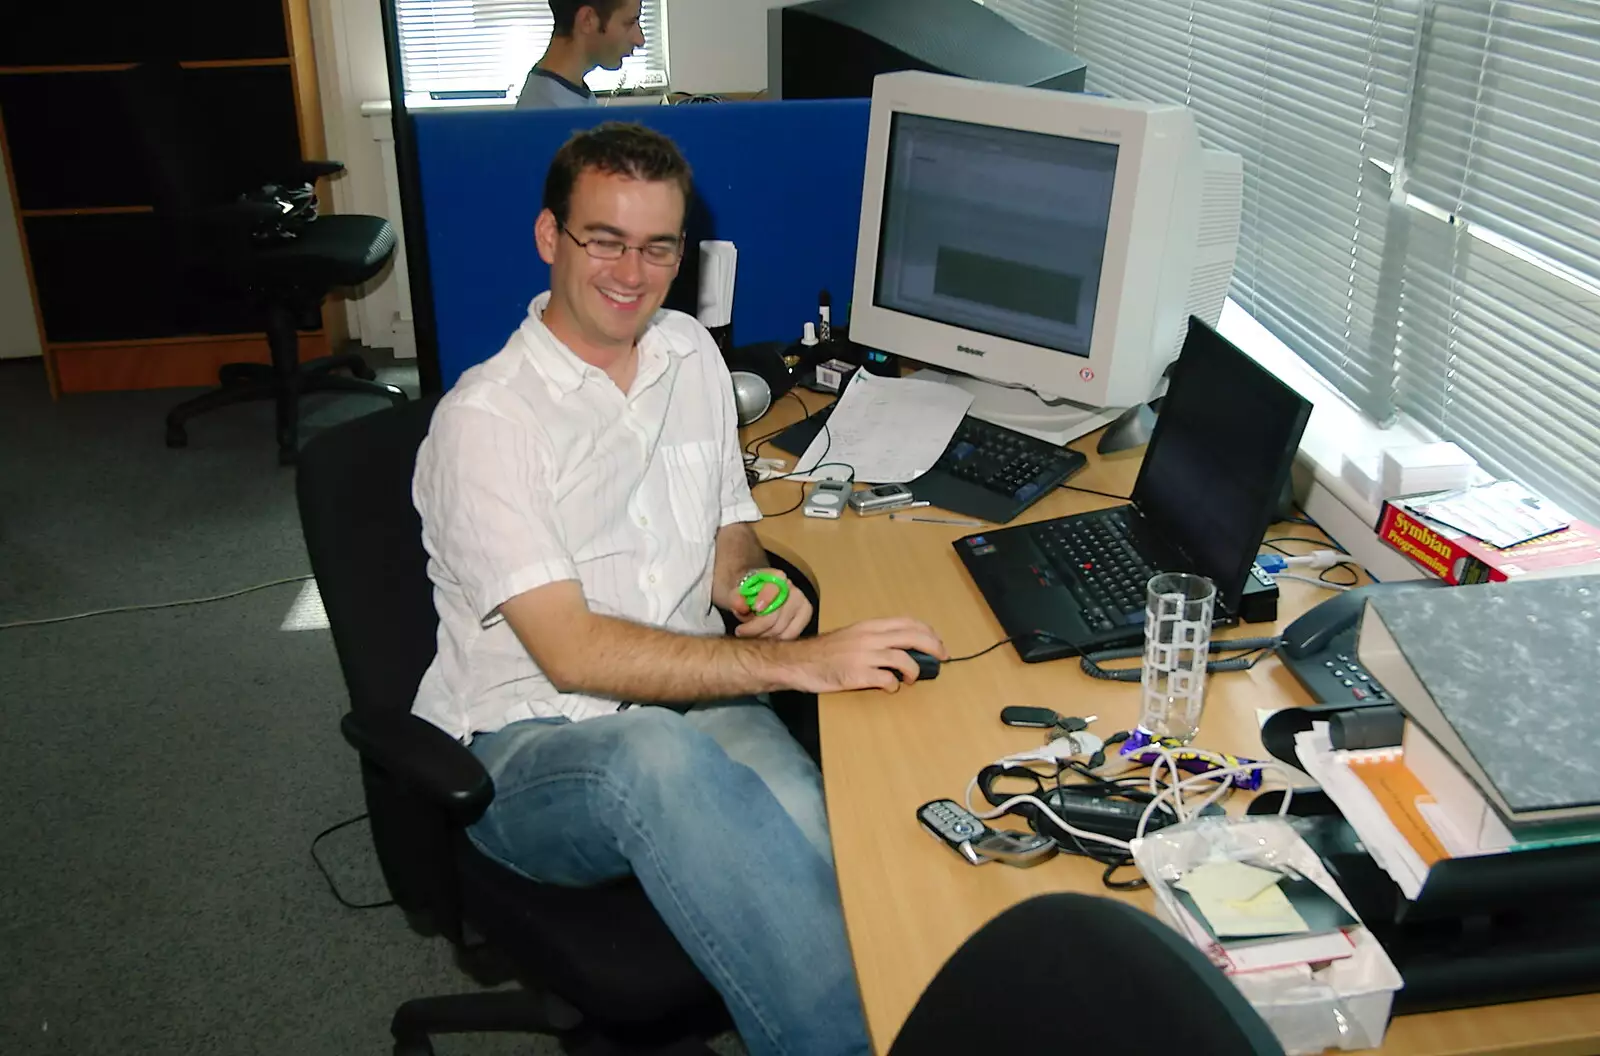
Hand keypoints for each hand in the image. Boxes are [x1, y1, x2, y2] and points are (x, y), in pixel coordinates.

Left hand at [728, 568, 811, 640]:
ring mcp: (801, 602)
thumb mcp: (736, 593)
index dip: (765, 599)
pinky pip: (792, 635)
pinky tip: (765, 636)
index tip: (755, 609)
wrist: (757, 595)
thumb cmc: (747, 594)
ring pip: (782, 629)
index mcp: (776, 577)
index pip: (774, 588)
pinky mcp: (805, 616)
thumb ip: (735, 598)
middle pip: (776, 615)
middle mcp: (792, 588)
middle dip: (756, 627)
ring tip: (751, 634)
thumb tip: (740, 606)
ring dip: (764, 636)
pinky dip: (776, 640)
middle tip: (741, 631)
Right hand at [779, 617, 946, 692]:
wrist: (799, 662)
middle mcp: (870, 637)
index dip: (927, 631)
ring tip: (912, 678)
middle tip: (942, 658)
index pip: (907, 622)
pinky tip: (890, 688)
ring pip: (904, 659)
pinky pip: (887, 680)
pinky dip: (894, 686)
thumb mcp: (852, 635)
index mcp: (870, 626)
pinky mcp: (858, 675)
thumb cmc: (825, 651)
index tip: (937, 641)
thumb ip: (875, 638)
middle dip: (933, 647)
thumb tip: (902, 647)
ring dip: (914, 670)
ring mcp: (864, 656)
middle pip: (912, 637)